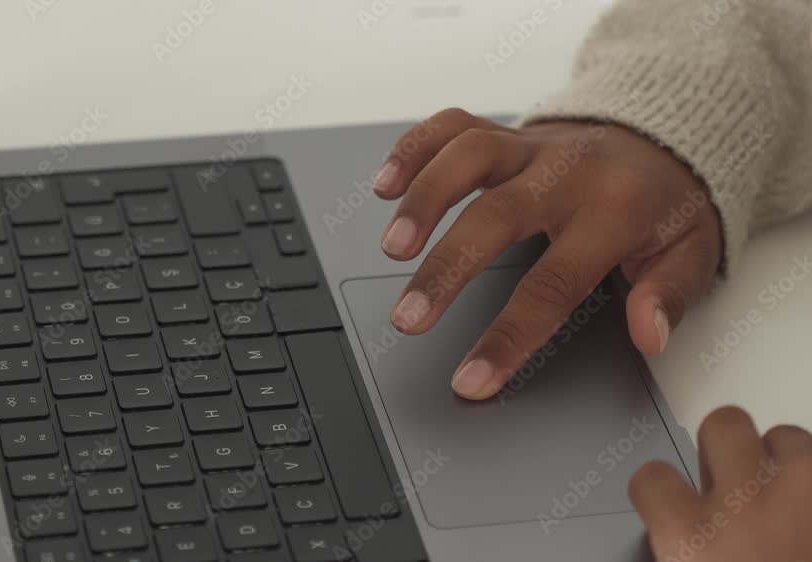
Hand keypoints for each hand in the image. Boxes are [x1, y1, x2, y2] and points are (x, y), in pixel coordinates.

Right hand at [374, 108, 722, 399]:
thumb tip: (648, 336)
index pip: (554, 284)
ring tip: (390, 249)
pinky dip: (414, 149)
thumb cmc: (668, 203)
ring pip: (467, 155)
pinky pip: (453, 126)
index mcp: (615, 211)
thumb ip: (669, 295)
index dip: (509, 338)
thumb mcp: (692, 252)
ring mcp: (531, 146)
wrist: (666, 134)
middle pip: (495, 218)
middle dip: (446, 270)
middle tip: (407, 319)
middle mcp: (566, 173)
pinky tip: (385, 186)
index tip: (472, 379)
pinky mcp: (506, 132)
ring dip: (422, 198)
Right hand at [628, 406, 811, 560]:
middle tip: (732, 479)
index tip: (668, 497)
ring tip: (784, 496)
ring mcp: (806, 494)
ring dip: (780, 461)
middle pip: (721, 424)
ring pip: (786, 436)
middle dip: (724, 445)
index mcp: (692, 538)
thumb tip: (679, 535)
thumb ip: (680, 547)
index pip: (651, 477)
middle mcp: (746, 505)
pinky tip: (810, 512)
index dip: (659, 488)